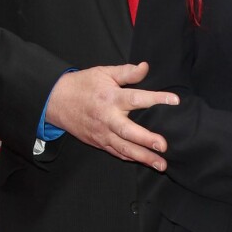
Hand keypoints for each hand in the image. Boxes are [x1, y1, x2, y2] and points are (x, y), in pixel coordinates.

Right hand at [45, 62, 178, 167]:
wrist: (56, 100)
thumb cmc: (83, 84)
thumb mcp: (104, 72)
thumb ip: (127, 72)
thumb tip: (145, 67)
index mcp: (111, 98)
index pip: (137, 98)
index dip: (157, 99)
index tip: (175, 101)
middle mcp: (107, 118)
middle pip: (129, 131)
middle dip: (147, 140)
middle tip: (164, 146)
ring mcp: (102, 133)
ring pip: (124, 148)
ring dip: (143, 157)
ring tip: (161, 164)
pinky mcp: (98, 142)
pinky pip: (116, 152)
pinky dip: (130, 158)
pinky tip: (144, 162)